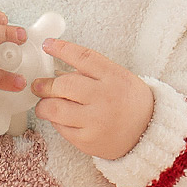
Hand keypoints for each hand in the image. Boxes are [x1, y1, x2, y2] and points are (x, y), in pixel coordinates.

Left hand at [33, 38, 154, 159]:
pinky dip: (56, 121)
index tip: (47, 45)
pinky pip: (62, 128)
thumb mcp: (118, 77)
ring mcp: (96, 121)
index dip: (60, 49)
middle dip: (45, 85)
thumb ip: (91, 71)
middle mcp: (104, 98)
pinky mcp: (88, 141)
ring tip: (44, 104)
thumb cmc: (129, 102)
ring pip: (56, 109)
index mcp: (113, 77)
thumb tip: (56, 70)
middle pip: (63, 85)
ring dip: (43, 105)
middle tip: (39, 85)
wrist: (148, 134)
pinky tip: (60, 119)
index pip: (82, 57)